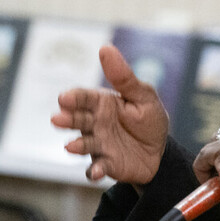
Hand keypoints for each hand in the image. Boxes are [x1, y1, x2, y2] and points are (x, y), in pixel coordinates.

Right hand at [52, 44, 170, 183]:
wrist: (161, 151)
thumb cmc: (149, 119)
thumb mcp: (143, 95)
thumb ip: (124, 77)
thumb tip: (105, 48)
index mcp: (102, 104)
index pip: (84, 98)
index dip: (73, 98)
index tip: (64, 98)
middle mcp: (96, 123)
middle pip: (78, 120)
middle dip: (67, 120)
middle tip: (58, 119)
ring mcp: (99, 145)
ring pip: (84, 144)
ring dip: (76, 145)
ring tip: (70, 147)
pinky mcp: (106, 164)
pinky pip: (97, 167)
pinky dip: (94, 171)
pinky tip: (94, 172)